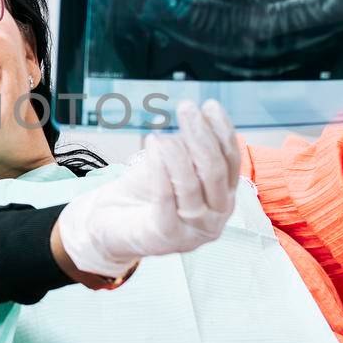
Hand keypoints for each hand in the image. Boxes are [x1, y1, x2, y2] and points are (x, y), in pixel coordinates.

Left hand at [55, 100, 240, 280]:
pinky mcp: (168, 237)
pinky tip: (153, 146)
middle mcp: (216, 216)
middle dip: (201, 136)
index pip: (231, 160)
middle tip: (186, 108)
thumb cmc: (144, 194)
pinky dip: (160, 170)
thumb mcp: (171, 166)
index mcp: (223, 197)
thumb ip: (188, 150)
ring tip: (162, 134)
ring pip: (192, 185)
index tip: (209, 106)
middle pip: (215, 171)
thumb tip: (195, 121)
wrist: (111, 226)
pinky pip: (165, 198)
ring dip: (177, 153)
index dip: (222, 131)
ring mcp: (194, 231)